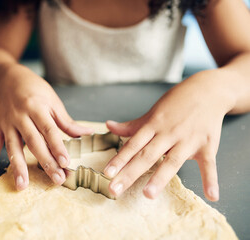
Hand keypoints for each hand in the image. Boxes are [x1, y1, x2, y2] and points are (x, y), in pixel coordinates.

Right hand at [0, 65, 93, 189]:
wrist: (10, 78)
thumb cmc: (35, 90)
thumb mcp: (53, 101)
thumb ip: (66, 121)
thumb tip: (86, 133)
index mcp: (37, 107)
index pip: (49, 130)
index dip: (58, 147)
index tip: (66, 163)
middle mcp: (21, 116)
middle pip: (34, 142)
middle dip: (45, 162)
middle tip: (56, 179)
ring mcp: (7, 122)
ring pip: (12, 146)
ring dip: (17, 166)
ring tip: (22, 185)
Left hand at [103, 75, 233, 200]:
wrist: (208, 90)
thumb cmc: (176, 103)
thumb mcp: (153, 112)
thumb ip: (132, 125)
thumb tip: (108, 125)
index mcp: (153, 125)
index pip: (133, 145)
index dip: (119, 159)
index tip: (107, 173)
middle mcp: (168, 133)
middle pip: (147, 156)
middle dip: (130, 173)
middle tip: (115, 189)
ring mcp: (188, 140)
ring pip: (172, 161)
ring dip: (160, 178)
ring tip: (148, 194)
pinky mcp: (207, 145)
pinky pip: (209, 164)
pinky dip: (211, 179)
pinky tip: (211, 195)